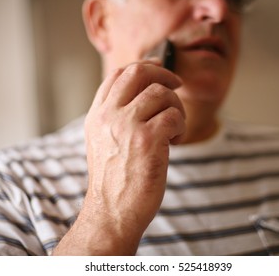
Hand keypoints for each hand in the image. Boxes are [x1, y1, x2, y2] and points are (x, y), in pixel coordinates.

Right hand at [54, 61, 184, 254]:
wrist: (113, 212)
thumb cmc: (114, 180)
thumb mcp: (103, 142)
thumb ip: (117, 117)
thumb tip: (145, 94)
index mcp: (97, 115)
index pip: (118, 74)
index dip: (143, 66)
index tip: (160, 69)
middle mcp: (109, 116)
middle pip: (139, 72)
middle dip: (164, 74)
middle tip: (177, 85)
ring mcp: (127, 126)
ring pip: (161, 93)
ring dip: (176, 107)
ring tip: (174, 128)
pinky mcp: (147, 141)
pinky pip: (174, 115)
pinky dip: (181, 125)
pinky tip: (175, 140)